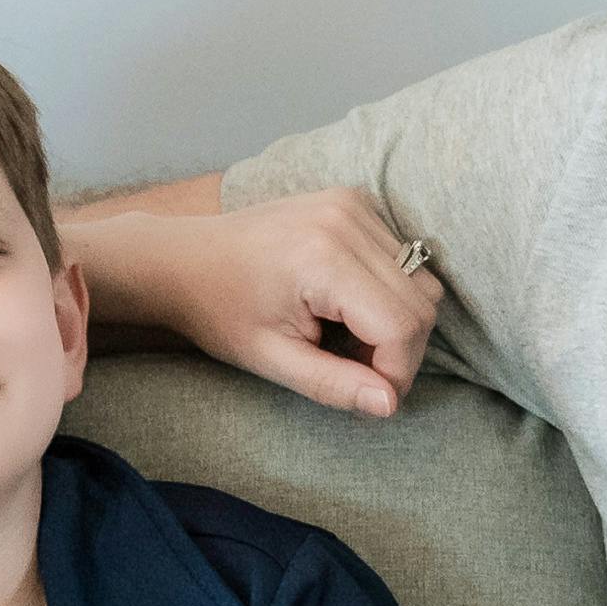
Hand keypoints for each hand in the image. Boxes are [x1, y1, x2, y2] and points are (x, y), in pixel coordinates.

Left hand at [94, 191, 437, 419]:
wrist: (184, 258)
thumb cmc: (220, 310)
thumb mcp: (271, 360)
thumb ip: (334, 385)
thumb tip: (389, 405)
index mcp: (323, 258)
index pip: (403, 325)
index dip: (397, 372)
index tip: (369, 395)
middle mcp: (345, 220)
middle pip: (422, 302)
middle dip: (402, 351)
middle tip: (358, 372)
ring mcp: (351, 203)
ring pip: (421, 280)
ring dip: (399, 322)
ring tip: (348, 340)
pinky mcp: (353, 200)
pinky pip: (404, 257)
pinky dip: (390, 291)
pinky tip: (348, 307)